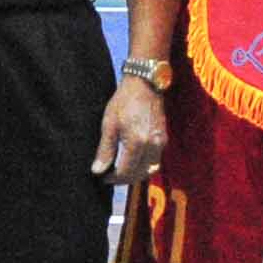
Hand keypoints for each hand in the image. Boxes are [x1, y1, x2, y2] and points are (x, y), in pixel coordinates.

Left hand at [94, 72, 165, 186]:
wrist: (145, 83)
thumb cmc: (125, 100)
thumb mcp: (109, 124)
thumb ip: (105, 150)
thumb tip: (98, 170)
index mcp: (137, 143)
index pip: (126, 172)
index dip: (113, 179)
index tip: (103, 177)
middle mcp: (152, 145)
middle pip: (139, 174)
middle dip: (124, 179)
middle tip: (111, 177)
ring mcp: (161, 142)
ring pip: (150, 170)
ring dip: (136, 174)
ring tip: (121, 171)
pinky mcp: (164, 138)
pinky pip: (155, 160)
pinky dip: (145, 165)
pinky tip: (133, 160)